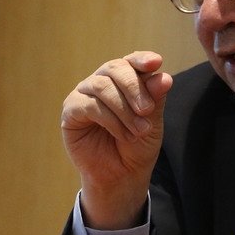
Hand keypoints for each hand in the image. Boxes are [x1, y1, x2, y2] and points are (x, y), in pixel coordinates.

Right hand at [61, 52, 172, 228]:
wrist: (122, 175)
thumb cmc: (138, 145)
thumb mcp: (153, 122)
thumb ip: (155, 99)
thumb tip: (163, 76)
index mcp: (125, 80)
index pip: (132, 61)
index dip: (142, 59)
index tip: (155, 63)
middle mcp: (103, 81)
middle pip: (116, 68)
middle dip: (135, 88)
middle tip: (147, 110)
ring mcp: (85, 94)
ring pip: (102, 86)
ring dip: (125, 110)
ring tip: (140, 130)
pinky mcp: (71, 110)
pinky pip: (89, 105)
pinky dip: (110, 120)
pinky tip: (123, 135)